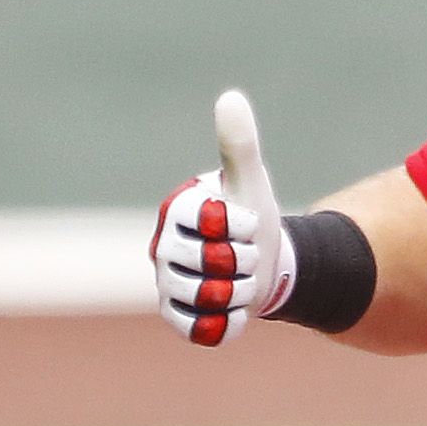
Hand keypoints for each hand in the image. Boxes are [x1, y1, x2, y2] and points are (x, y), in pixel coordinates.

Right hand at [150, 88, 287, 346]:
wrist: (263, 264)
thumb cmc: (249, 215)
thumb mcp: (249, 180)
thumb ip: (239, 145)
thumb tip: (230, 97)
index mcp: (177, 212)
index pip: (215, 224)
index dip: (242, 226)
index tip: (247, 221)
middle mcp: (163, 248)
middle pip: (214, 264)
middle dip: (245, 260)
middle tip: (245, 253)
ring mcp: (167, 285)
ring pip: (213, 297)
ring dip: (242, 290)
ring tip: (240, 277)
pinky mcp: (178, 318)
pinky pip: (204, 328)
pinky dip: (228, 321)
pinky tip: (234, 307)